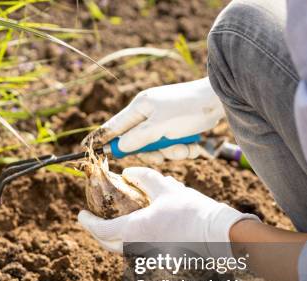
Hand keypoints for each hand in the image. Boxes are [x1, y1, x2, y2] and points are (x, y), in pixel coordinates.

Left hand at [78, 167, 258, 256]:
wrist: (218, 235)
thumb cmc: (192, 211)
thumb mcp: (166, 187)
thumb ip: (143, 177)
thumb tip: (128, 172)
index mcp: (134, 231)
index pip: (101, 230)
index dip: (88, 223)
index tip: (80, 215)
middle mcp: (137, 248)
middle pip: (108, 244)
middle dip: (98, 232)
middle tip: (93, 220)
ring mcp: (149, 257)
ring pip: (122, 249)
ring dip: (114, 237)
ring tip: (114, 221)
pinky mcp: (160, 260)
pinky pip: (138, 252)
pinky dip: (131, 241)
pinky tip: (139, 228)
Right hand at [83, 78, 224, 161]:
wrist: (220, 100)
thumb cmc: (188, 109)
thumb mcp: (160, 126)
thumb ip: (137, 138)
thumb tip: (119, 147)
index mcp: (139, 108)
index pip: (113, 127)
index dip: (100, 139)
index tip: (85, 149)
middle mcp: (149, 115)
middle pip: (137, 144)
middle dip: (153, 152)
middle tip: (164, 153)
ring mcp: (164, 122)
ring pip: (158, 149)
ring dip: (172, 152)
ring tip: (186, 145)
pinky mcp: (178, 129)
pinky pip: (173, 147)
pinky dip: (184, 149)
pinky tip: (194, 143)